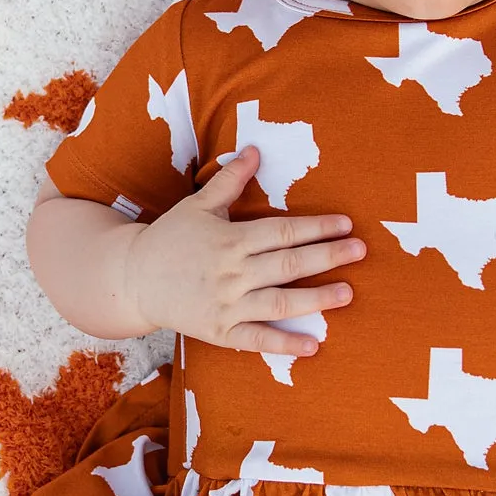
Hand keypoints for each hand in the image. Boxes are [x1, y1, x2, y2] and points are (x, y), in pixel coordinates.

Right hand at [121, 148, 363, 356]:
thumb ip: (229, 181)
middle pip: (288, 264)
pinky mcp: (220, 331)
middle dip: (328, 256)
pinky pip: (257, 340)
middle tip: (361, 251)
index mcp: (230, 240)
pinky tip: (313, 346)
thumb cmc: (170, 238)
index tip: (345, 224)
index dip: (316, 227)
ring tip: (348, 293)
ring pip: (280, 302)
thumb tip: (254, 149)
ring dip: (317, 299)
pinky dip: (285, 344)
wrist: (133, 280)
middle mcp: (232, 273)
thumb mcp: (198, 206)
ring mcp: (227, 305)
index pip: (282, 232)